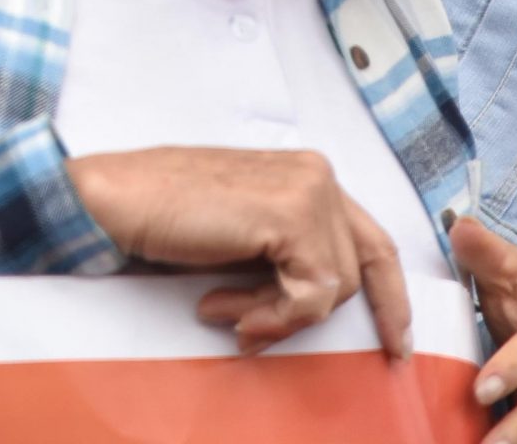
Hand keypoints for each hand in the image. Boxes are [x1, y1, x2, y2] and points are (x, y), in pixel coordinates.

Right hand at [69, 146, 410, 360]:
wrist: (119, 199)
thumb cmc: (169, 215)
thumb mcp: (245, 235)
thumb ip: (288, 252)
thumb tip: (318, 301)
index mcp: (306, 173)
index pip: (373, 241)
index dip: (390, 298)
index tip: (396, 344)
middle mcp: (316, 173)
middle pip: (357, 272)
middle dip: (307, 314)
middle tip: (255, 330)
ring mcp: (308, 190)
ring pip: (333, 289)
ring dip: (278, 315)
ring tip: (227, 310)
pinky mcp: (292, 215)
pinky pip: (310, 295)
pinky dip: (271, 315)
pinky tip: (226, 308)